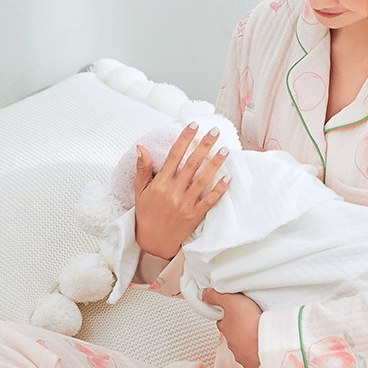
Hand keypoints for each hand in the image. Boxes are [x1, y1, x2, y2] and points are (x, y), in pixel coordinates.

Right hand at [134, 123, 229, 258]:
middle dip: (204, 146)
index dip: (184, 139)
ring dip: (215, 164)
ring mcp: (185, 204)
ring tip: (225, 149)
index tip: (193, 125)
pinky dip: (219, 190)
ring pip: (202, 180)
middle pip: (191, 164)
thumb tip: (141, 147)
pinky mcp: (195, 216)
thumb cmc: (146, 214)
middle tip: (214, 131)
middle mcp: (173, 192)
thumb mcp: (139, 191)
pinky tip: (227, 178)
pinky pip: (209, 201)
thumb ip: (143, 168)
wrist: (152, 242)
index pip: (173, 155)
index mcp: (160, 184)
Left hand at [203, 290, 260, 367]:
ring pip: (240, 350)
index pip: (222, 321)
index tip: (233, 313)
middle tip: (246, 325)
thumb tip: (201, 294)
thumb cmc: (249, 322)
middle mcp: (230, 342)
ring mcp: (240, 355)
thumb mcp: (230, 301)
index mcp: (224, 327)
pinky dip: (251, 364)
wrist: (264, 343)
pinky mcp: (250, 365)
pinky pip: (249, 367)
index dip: (227, 317)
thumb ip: (215, 296)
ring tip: (254, 339)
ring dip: (245, 345)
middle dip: (237, 332)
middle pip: (231, 336)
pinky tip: (256, 360)